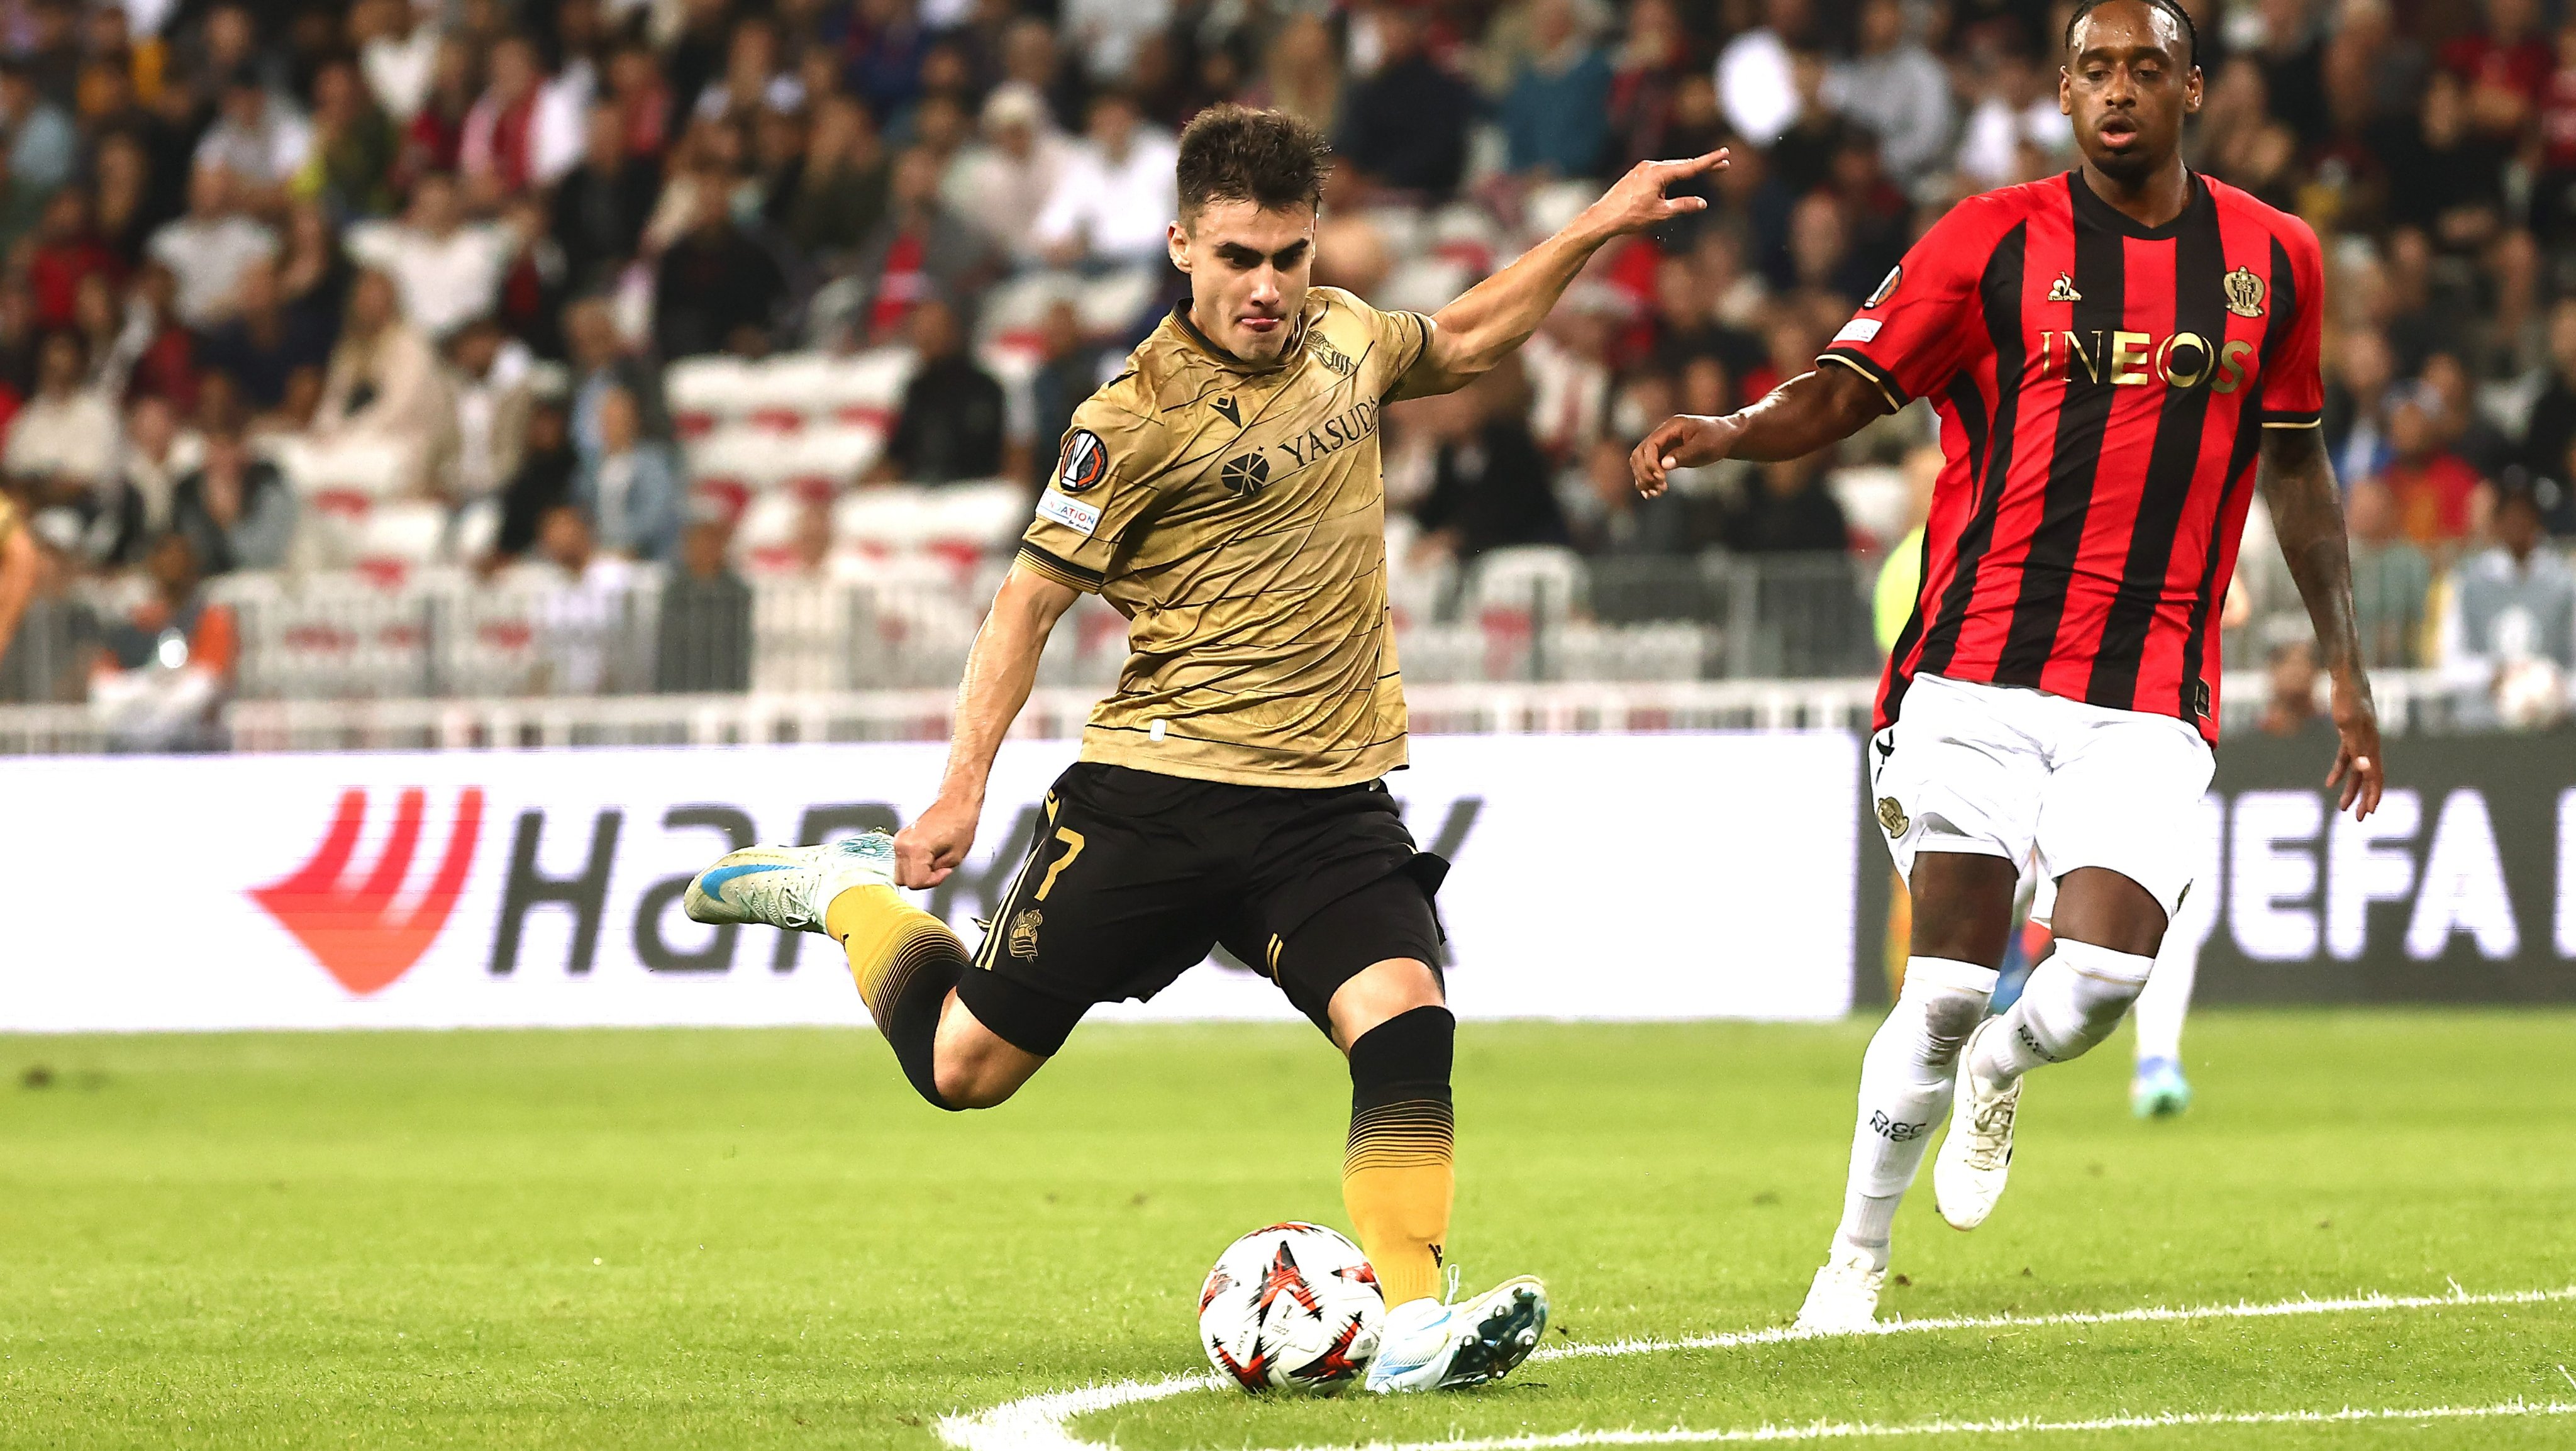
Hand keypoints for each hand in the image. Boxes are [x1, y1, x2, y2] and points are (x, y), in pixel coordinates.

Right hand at [894, 793, 980, 888]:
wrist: (956, 804)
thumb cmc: (960, 823)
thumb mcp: (954, 858)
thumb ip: (937, 873)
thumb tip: (929, 877)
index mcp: (915, 849)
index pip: (915, 882)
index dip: (932, 881)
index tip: (942, 872)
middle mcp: (903, 844)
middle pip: (903, 879)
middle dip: (922, 879)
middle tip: (937, 870)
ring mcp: (900, 840)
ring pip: (900, 872)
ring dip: (916, 872)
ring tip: (933, 861)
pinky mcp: (901, 838)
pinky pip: (902, 860)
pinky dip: (913, 863)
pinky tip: (927, 856)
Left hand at [1579, 149, 1730, 240]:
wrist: (1603, 218)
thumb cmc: (1630, 216)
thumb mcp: (1661, 213)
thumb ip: (1683, 206)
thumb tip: (1702, 203)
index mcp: (1658, 173)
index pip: (1690, 167)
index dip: (1710, 161)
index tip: (1725, 153)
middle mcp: (1650, 166)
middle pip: (1683, 165)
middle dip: (1703, 165)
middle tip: (1724, 163)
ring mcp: (1642, 169)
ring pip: (1671, 168)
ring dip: (1688, 171)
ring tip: (1707, 169)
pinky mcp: (1637, 175)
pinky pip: (1660, 172)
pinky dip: (1673, 175)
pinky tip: (1678, 179)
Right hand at [1629, 413, 1741, 495]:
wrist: (1727, 436)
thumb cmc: (1718, 438)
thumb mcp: (1704, 446)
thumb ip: (1684, 455)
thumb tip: (1663, 465)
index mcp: (1671, 427)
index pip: (1650, 445)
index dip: (1651, 463)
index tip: (1661, 479)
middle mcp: (1663, 434)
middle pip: (1639, 453)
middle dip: (1644, 472)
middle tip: (1658, 488)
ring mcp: (1663, 444)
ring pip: (1640, 462)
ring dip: (1643, 478)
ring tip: (1655, 494)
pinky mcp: (1665, 454)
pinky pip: (1649, 467)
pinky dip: (1647, 480)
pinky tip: (1651, 494)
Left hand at [2324, 671, 2383, 819]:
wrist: (2347, 677)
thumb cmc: (2348, 698)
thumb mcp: (2348, 724)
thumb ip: (2357, 747)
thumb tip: (2365, 769)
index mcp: (2372, 744)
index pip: (2376, 775)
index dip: (2374, 794)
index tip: (2369, 811)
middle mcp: (2369, 743)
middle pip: (2368, 776)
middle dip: (2363, 798)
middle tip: (2358, 818)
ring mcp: (2359, 739)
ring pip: (2357, 770)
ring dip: (2351, 789)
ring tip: (2343, 808)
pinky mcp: (2348, 733)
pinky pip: (2345, 758)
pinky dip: (2339, 771)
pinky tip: (2330, 783)